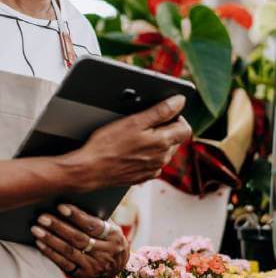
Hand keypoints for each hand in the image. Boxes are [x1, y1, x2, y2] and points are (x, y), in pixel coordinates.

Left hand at [31, 204, 128, 277]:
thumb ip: (93, 217)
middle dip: (58, 227)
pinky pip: (65, 264)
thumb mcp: (108, 226)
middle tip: (42, 217)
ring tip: (36, 229)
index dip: (76, 216)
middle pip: (78, 238)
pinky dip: (51, 253)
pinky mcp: (84, 275)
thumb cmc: (107, 237)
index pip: (92, 225)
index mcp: (113, 236)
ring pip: (69, 252)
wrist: (119, 265)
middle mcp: (105, 253)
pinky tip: (40, 244)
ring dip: (50, 240)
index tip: (60, 207)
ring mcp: (95, 266)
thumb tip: (67, 203)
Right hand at [62, 94, 191, 191]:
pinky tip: (130, 149)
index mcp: (163, 143)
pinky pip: (152, 163)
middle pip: (175, 140)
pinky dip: (146, 155)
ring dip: (155, 142)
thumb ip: (160, 111)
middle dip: (165, 129)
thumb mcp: (134, 121)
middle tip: (144, 122)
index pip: (186, 129)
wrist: (91, 168)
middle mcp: (162, 159)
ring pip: (164, 151)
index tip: (163, 113)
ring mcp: (153, 169)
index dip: (177, 117)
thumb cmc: (108, 144)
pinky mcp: (143, 176)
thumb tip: (180, 101)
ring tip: (134, 135)